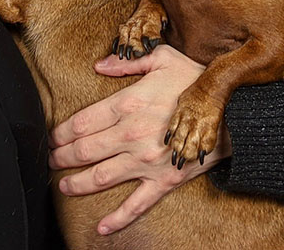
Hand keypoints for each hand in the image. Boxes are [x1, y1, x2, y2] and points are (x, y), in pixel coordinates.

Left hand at [48, 45, 231, 234]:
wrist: (234, 111)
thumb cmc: (196, 80)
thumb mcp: (161, 57)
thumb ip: (126, 62)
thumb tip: (99, 65)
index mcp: (127, 103)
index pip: (81, 122)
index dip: (60, 132)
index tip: (50, 137)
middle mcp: (131, 134)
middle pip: (84, 151)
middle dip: (61, 158)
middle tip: (49, 161)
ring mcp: (146, 161)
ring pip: (100, 177)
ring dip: (77, 184)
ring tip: (63, 186)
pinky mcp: (164, 181)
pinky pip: (136, 204)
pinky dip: (117, 219)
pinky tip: (101, 226)